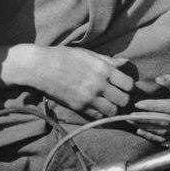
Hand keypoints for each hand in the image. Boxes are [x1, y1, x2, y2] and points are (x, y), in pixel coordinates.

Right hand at [12, 45, 134, 119]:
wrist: (40, 67)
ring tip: (108, 103)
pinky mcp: (78, 107)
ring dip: (113, 108)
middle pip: (124, 100)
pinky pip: (97, 116)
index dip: (128, 86)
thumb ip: (108, 61)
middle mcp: (98, 85)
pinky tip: (97, 106)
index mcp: (102, 69)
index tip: (123, 85)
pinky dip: (100, 114)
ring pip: (112, 112)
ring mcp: (88, 98)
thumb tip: (125, 63)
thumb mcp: (88, 54)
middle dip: (123, 99)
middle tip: (117, 95)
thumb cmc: (64, 56)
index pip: (129, 84)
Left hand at [131, 74, 169, 143]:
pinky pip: (166, 138)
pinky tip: (141, 131)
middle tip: (130, 116)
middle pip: (166, 122)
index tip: (138, 104)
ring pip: (164, 131)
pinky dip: (152, 136)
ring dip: (146, 128)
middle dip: (146, 119)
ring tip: (132, 122)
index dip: (153, 107)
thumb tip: (158, 80)